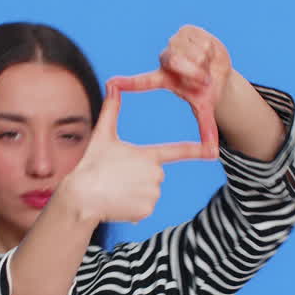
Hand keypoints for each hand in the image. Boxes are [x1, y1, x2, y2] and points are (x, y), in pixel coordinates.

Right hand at [62, 82, 206, 223]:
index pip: (177, 151)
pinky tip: (118, 202)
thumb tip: (111, 84)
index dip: (197, 150)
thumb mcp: (103, 135)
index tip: (213, 150)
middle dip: (139, 176)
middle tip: (118, 177)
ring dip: (135, 193)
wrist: (81, 196)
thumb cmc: (91, 164)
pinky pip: (144, 208)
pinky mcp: (146, 210)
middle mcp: (155, 174)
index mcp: (148, 155)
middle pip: (155, 174)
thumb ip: (111, 110)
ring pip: (149, 192)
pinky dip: (132, 207)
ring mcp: (152, 194)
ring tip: (116, 190)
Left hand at [108, 25, 232, 158]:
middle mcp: (166, 60)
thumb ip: (207, 128)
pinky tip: (210, 54)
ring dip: (205, 62)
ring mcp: (175, 43)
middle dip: (195, 73)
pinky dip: (210, 50)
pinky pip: (201, 41)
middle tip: (204, 80)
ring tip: (206, 66)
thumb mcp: (204, 107)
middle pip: (178, 63)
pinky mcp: (187, 30)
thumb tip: (213, 152)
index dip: (129, 82)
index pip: (144, 81)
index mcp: (164, 78)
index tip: (112, 83)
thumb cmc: (206, 89)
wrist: (222, 69)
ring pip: (192, 52)